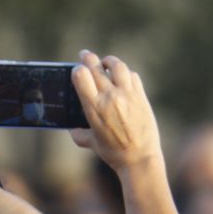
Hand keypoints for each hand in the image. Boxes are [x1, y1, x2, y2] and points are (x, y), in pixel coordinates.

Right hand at [69, 51, 162, 172]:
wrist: (140, 158)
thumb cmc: (113, 153)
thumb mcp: (92, 143)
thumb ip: (79, 134)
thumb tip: (71, 129)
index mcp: (93, 107)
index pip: (81, 75)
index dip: (78, 69)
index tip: (77, 70)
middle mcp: (109, 97)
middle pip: (96, 66)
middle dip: (88, 58)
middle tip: (85, 55)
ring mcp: (127, 95)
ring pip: (117, 66)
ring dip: (109, 62)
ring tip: (106, 63)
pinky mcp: (140, 96)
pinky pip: (132, 76)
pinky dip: (126, 74)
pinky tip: (122, 78)